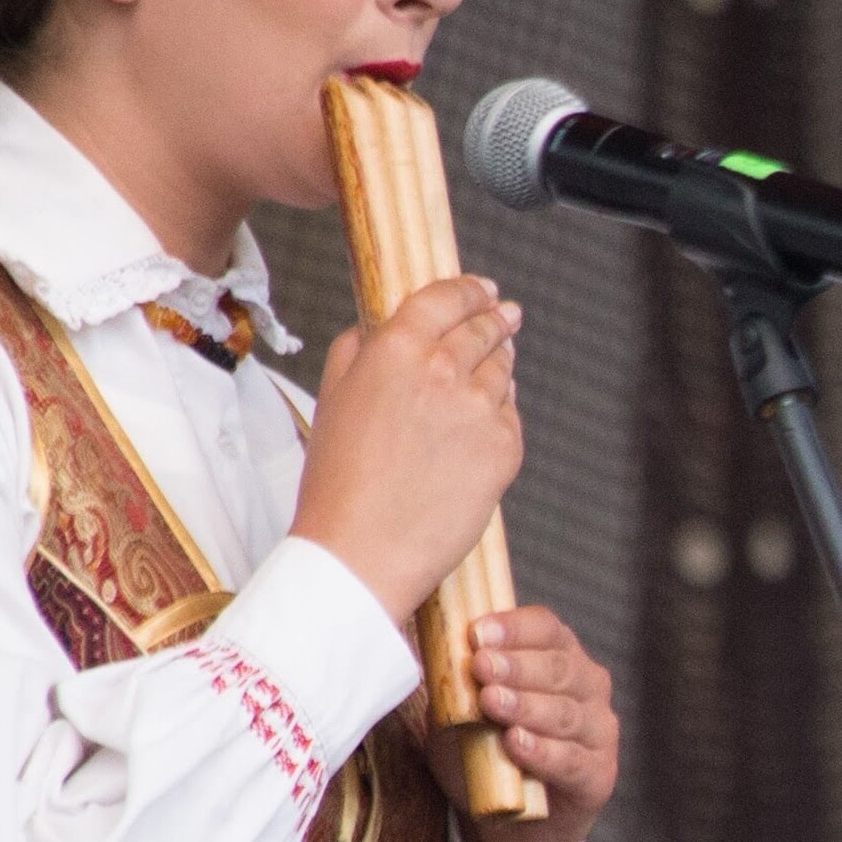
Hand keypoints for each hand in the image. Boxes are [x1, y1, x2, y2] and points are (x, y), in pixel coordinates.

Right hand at [293, 276, 524, 626]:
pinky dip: (500, 415)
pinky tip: (483, 425)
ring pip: (502, 372)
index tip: (484, 289)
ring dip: (500, 364)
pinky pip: (510, 418)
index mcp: (395, 350)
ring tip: (498, 363)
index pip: (446, 298)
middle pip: (483, 330)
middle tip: (505, 314)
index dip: (470, 289)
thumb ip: (357, 351)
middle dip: (496, 319)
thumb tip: (379, 327)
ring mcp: (479, 409)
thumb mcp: (331, 400)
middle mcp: (443, 370)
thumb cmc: (338, 484)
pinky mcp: (505, 448)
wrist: (361, 553)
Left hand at [444, 605, 617, 841]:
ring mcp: (599, 733)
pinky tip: (515, 744)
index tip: (477, 633)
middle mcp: (588, 689)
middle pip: (560, 667)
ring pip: (566, 713)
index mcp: (561, 659)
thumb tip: (429, 653)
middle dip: (517, 666)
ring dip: (526, 705)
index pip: (548, 629)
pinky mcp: (598, 776)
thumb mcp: (461, 714)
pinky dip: (542, 751)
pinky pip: (572, 760)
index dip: (515, 628)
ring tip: (492, 702)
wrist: (510, 827)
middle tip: (481, 665)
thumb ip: (455, 685)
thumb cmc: (486, 757)